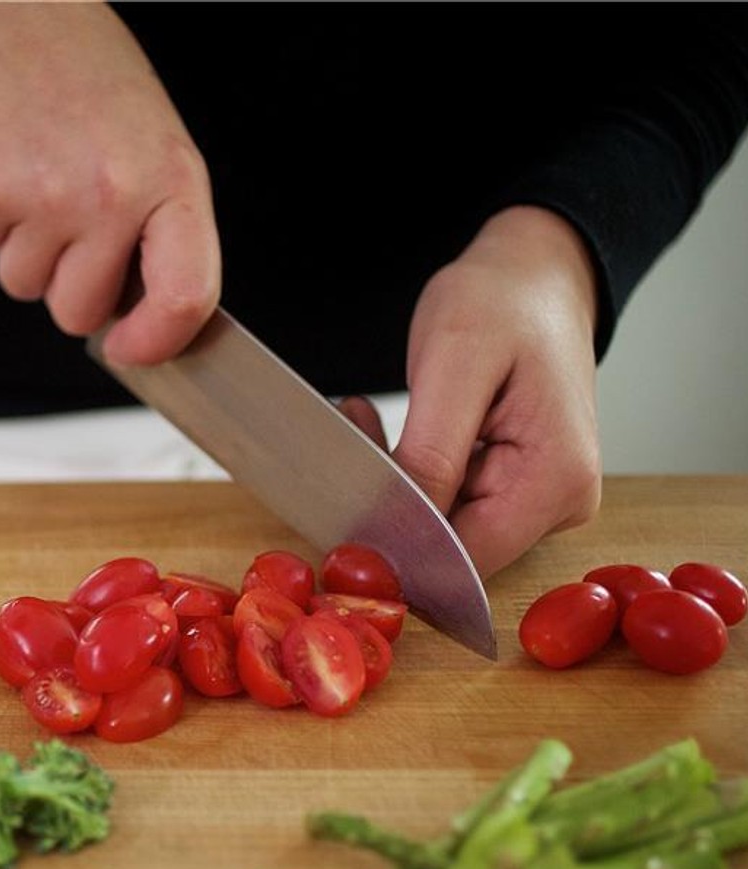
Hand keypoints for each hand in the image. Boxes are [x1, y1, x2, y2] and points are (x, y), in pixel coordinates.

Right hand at [0, 1, 220, 365]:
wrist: (16, 13)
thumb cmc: (90, 80)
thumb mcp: (156, 147)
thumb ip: (159, 234)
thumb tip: (140, 321)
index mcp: (168, 181)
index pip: (182, 296)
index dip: (156, 342)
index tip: (131, 349)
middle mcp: (108, 192)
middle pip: (78, 313)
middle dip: (69, 284)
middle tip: (71, 221)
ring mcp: (39, 193)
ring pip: (22, 284)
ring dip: (24, 247)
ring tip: (38, 178)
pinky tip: (7, 162)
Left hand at [383, 206, 601, 577]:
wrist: (534, 274)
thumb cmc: (504, 302)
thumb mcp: (456, 363)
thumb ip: (431, 455)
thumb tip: (396, 528)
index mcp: (557, 481)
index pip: (463, 557)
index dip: (397, 540)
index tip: (346, 490)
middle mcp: (559, 503)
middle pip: (450, 546)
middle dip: (390, 503)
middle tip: (352, 434)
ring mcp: (540, 499)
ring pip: (440, 527)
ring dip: (393, 483)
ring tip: (366, 419)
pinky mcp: (514, 487)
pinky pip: (446, 502)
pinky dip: (409, 472)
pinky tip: (387, 427)